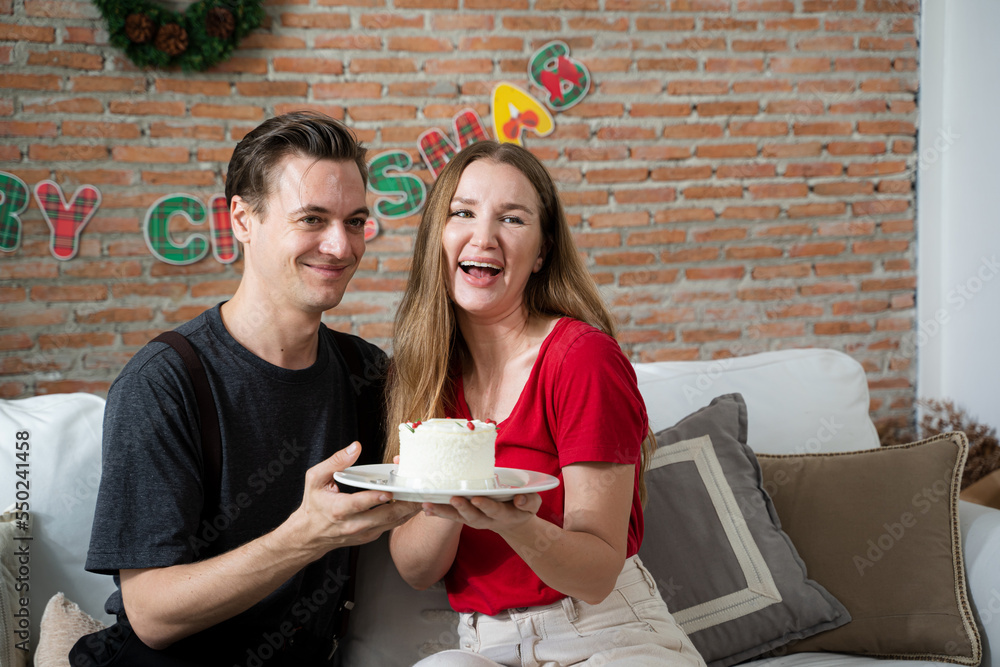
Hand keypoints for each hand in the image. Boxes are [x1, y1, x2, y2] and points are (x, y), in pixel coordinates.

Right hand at [290, 442, 419, 553]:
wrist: (309, 535)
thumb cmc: (314, 503)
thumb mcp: (315, 478)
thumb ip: (335, 462)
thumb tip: (355, 447)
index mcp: (338, 510)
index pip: (359, 504)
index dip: (375, 498)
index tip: (389, 491)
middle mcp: (352, 525)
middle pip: (383, 516)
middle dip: (404, 504)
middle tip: (419, 492)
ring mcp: (363, 533)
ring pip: (391, 523)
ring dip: (408, 510)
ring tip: (422, 496)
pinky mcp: (370, 536)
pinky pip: (390, 526)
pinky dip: (403, 515)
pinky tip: (411, 503)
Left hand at [420, 493, 541, 533]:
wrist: (513, 521)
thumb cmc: (523, 507)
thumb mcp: (533, 504)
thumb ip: (529, 501)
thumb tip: (520, 498)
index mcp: (504, 514)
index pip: (494, 510)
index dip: (486, 505)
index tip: (477, 499)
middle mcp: (486, 519)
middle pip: (472, 516)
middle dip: (462, 508)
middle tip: (453, 499)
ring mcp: (474, 520)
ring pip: (458, 517)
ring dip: (443, 511)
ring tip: (428, 505)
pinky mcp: (465, 517)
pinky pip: (450, 516)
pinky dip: (438, 512)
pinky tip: (425, 508)